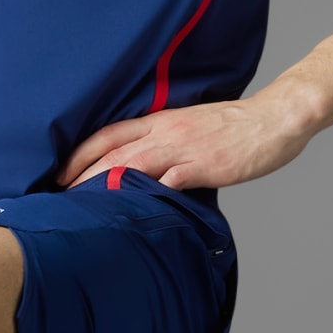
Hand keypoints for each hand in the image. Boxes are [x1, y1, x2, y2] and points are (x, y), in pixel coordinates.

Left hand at [57, 95, 313, 191]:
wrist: (275, 119)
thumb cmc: (237, 126)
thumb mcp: (193, 126)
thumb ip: (168, 144)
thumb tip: (147, 169)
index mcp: (161, 120)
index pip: (108, 134)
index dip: (80, 154)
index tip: (59, 174)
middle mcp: (165, 131)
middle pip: (111, 151)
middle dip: (80, 174)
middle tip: (57, 197)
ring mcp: (182, 148)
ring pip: (130, 165)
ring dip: (101, 185)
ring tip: (79, 207)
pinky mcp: (202, 166)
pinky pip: (167, 182)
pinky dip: (144, 196)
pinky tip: (128, 213)